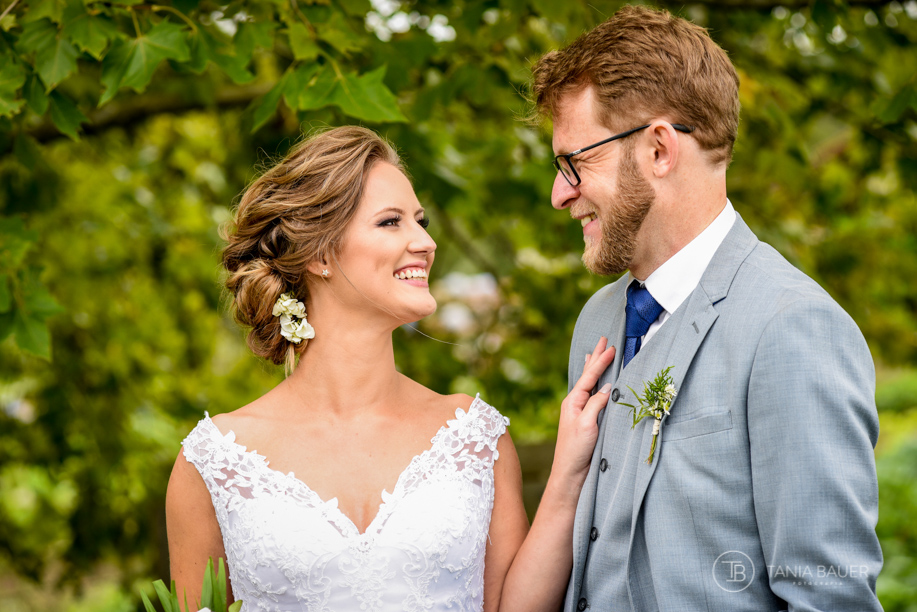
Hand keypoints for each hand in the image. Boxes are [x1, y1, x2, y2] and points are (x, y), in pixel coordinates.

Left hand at [553, 337, 615, 489]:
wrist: (571, 474)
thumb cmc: (576, 451)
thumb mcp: (586, 424)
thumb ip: (596, 404)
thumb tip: (608, 387)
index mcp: (573, 401)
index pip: (589, 376)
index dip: (600, 361)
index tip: (610, 346)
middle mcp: (575, 404)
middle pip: (587, 375)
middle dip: (596, 358)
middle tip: (603, 339)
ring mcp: (580, 412)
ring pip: (589, 384)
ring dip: (594, 369)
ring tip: (595, 353)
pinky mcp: (586, 422)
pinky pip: (592, 397)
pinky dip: (596, 385)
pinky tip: (596, 384)